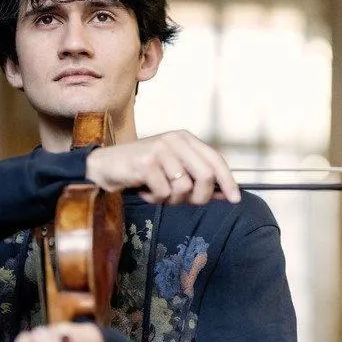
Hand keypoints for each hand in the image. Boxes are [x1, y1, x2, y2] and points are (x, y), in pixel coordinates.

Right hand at [85, 130, 240, 204]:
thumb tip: (226, 194)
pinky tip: (145, 191)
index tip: (235, 199)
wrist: (106, 166)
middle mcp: (175, 140)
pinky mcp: (146, 162)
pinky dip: (155, 199)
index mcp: (185, 138)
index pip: (215, 160)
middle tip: (185, 202)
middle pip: (205, 176)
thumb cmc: (143, 171)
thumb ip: (197, 179)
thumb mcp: (174, 170)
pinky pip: (163, 192)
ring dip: (172, 199)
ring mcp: (160, 149)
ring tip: (158, 192)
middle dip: (199, 197)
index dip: (228, 181)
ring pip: (184, 187)